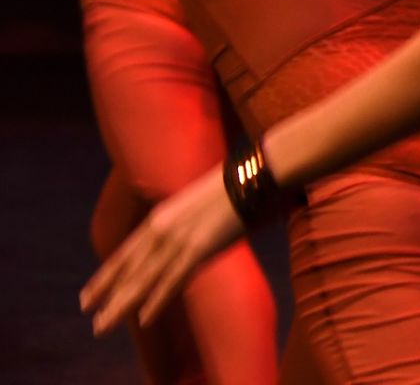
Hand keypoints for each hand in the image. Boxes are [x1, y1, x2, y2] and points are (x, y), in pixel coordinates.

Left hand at [80, 167, 241, 333]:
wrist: (247, 179)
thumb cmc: (225, 191)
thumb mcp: (189, 207)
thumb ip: (174, 225)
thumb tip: (167, 243)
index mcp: (157, 220)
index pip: (122, 256)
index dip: (103, 279)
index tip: (86, 298)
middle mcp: (160, 232)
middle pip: (128, 271)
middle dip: (108, 298)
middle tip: (93, 322)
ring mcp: (178, 241)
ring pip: (143, 280)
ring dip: (122, 305)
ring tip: (104, 326)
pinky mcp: (198, 249)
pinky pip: (173, 280)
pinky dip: (157, 300)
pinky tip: (144, 319)